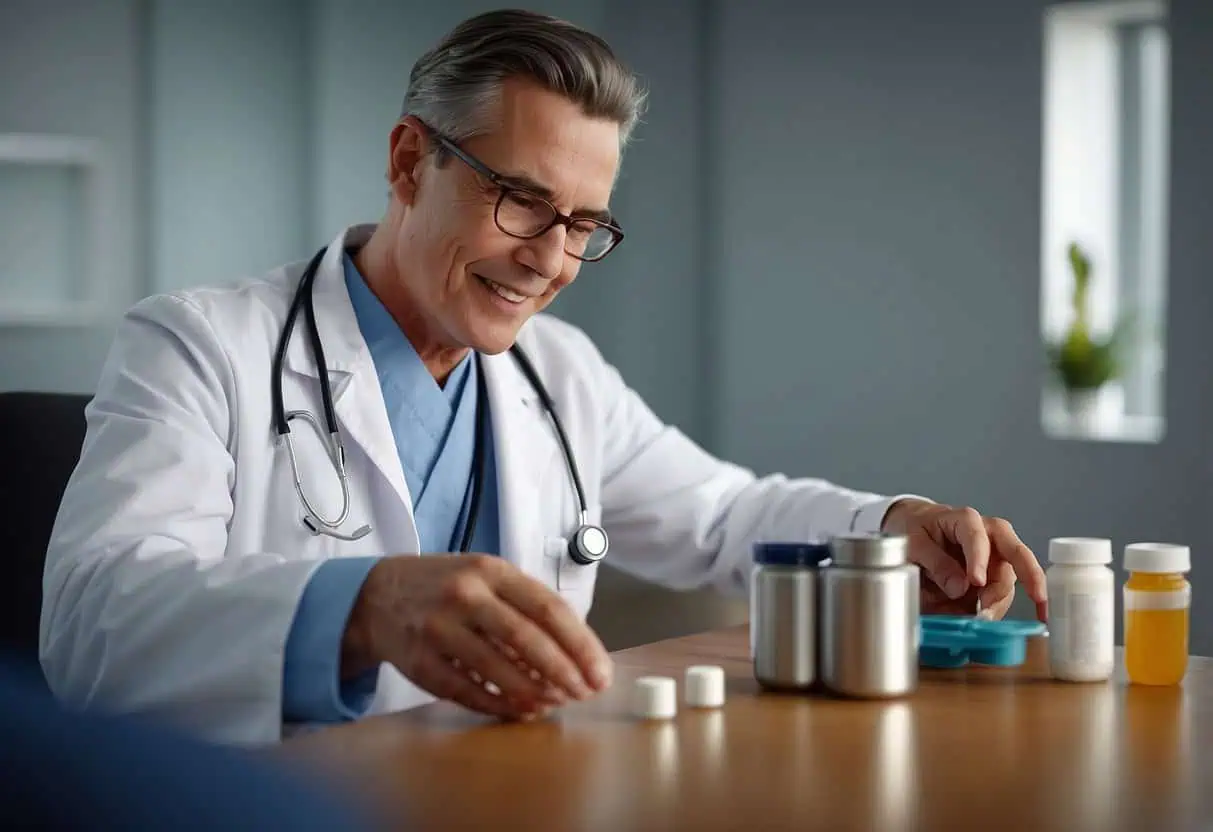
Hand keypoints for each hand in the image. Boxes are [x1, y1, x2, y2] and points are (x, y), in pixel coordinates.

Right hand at [341, 554, 612, 719]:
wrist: (378, 594)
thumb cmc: (448, 588)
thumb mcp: (487, 578)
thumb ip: (527, 606)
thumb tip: (578, 651)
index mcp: (491, 570)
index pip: (548, 607)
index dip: (580, 644)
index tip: (600, 672)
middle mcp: (464, 594)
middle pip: (525, 638)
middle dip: (563, 672)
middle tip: (584, 694)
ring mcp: (438, 628)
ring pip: (496, 668)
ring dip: (533, 693)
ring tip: (556, 704)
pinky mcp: (419, 661)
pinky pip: (467, 691)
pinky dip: (499, 704)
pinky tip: (521, 710)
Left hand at [881, 499, 1047, 622]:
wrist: (918, 530)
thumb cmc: (918, 530)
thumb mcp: (914, 542)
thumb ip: (935, 562)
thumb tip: (959, 587)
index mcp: (966, 520)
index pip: (978, 537)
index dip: (980, 559)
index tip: (976, 581)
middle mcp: (989, 536)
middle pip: (1015, 554)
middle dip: (1020, 579)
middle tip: (1001, 603)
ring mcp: (995, 557)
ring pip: (1009, 580)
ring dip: (1000, 602)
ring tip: (983, 619)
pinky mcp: (993, 577)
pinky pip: (1002, 594)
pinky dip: (998, 609)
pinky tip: (991, 620)